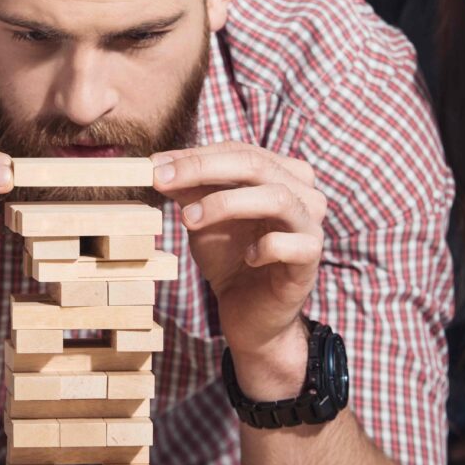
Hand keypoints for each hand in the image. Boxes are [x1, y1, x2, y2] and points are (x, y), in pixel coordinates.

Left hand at [152, 141, 325, 397]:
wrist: (249, 314)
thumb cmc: (230, 258)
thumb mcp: (202, 219)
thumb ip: (188, 190)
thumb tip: (157, 164)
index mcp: (279, 174)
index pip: (238, 151)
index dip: (194, 156)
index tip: (153, 166)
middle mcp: (301, 193)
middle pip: (256, 164)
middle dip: (203, 169)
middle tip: (163, 181)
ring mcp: (310, 225)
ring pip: (278, 197)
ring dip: (227, 203)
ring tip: (190, 219)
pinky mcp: (311, 259)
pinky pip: (293, 244)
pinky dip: (265, 246)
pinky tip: (247, 257)